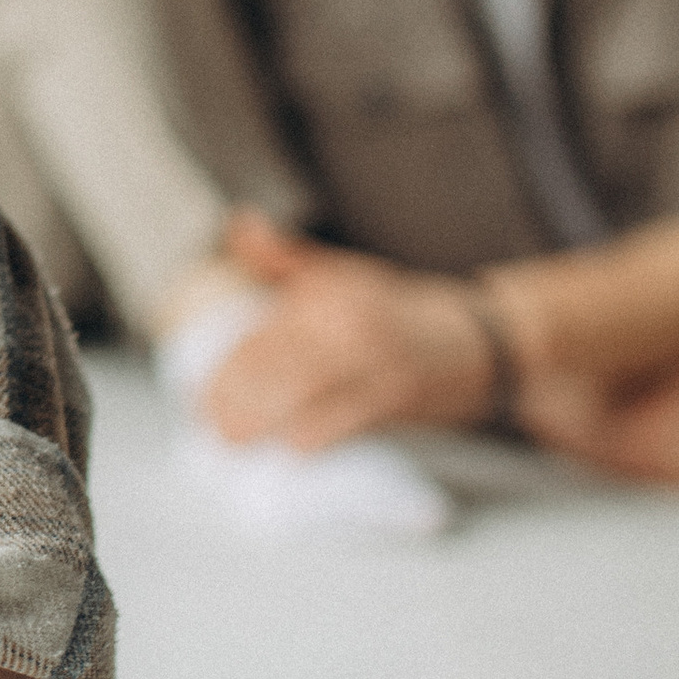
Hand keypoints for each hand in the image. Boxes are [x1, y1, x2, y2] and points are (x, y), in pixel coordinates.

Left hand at [201, 214, 498, 446]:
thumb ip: (283, 256)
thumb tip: (238, 226)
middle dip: (233, 404)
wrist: (481, 340)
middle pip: (270, 371)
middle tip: (210, 427)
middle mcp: (345, 327)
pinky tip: (289, 452)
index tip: (198, 397)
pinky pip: (342, 425)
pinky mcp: (394, 400)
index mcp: (326, 296)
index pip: (258, 336)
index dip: (221, 371)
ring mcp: (370, 365)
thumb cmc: (401, 309)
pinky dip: (311, 441)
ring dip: (261, 426)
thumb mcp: (343, 272)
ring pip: (300, 401)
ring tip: (234, 442)